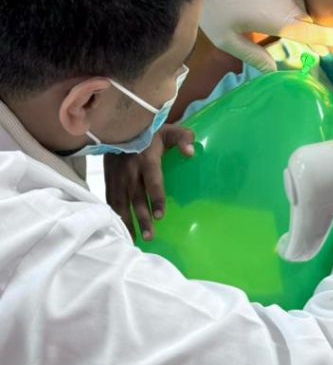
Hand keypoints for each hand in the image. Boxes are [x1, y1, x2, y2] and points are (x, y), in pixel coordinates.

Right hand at [105, 124, 194, 239]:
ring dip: (128, 221)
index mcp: (147, 159)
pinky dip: (114, 215)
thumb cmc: (150, 131)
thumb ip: (182, 138)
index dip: (156, 198)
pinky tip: (120, 229)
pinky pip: (110, 200)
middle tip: (150, 236)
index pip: (152, 181)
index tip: (160, 216)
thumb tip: (191, 152)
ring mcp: (117, 176)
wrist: (119, 124)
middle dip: (142, 218)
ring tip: (136, 240)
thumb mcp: (169, 130)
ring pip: (121, 202)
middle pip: (136, 197)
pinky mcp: (108, 179)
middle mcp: (130, 170)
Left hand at [200, 0, 332, 71]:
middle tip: (312, 48)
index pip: (313, 33)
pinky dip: (285, 0)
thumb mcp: (227, 39)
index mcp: (280, 20)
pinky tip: (268, 4)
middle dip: (311, 33)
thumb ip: (252, 55)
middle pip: (306, 19)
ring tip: (283, 27)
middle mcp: (288, 0)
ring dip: (296, 16)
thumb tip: (272, 70)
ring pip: (297, 3)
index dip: (332, 37)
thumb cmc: (214, 6)